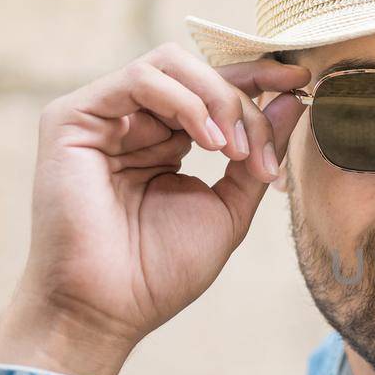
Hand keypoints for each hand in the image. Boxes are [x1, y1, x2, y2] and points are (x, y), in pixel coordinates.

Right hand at [0, 43, 308, 374]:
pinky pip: (140, 78)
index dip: (257, 78)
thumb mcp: (229, 207)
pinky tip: (208, 141)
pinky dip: (186, 102)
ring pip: (172, 65)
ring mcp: (101, 117)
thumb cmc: (161, 271)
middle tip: (261, 154)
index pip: (212, 89)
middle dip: (244, 102)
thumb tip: (294, 99)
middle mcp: (132, 122)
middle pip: (199, 73)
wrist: (109, 309)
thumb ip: (258, 153)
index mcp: (164, 140)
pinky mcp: (72, 118)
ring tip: (235, 152)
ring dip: (219, 100)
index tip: (302, 82)